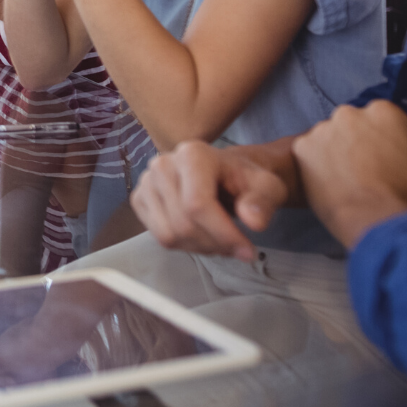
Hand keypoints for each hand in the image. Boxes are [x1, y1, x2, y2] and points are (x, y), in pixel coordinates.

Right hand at [131, 139, 300, 261]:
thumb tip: (253, 221)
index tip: (248, 252)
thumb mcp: (267, 186)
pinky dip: (183, 245)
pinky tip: (201, 236)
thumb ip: (263, 201)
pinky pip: (157, 236)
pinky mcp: (139, 198)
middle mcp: (163, 164)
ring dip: (199, 248)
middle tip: (236, 247)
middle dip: (214, 244)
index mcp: (192, 155)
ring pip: (168, 234)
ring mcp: (147, 181)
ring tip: (219, 241)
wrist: (225, 172)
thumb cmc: (245, 178)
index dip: (222, 234)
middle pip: (183, 223)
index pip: (197, 205)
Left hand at [294, 101, 406, 248]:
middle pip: (354, 125)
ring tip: (348, 179)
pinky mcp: (303, 147)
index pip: (382, 120)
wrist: (374, 221)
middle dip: (358, 143)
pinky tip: (331, 183)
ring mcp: (323, 128)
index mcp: (384, 111)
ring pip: (330, 137)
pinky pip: (309, 152)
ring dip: (336, 152)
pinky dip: (316, 165)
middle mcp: (350, 112)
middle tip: (366, 171)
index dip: (385, 142)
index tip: (386, 160)